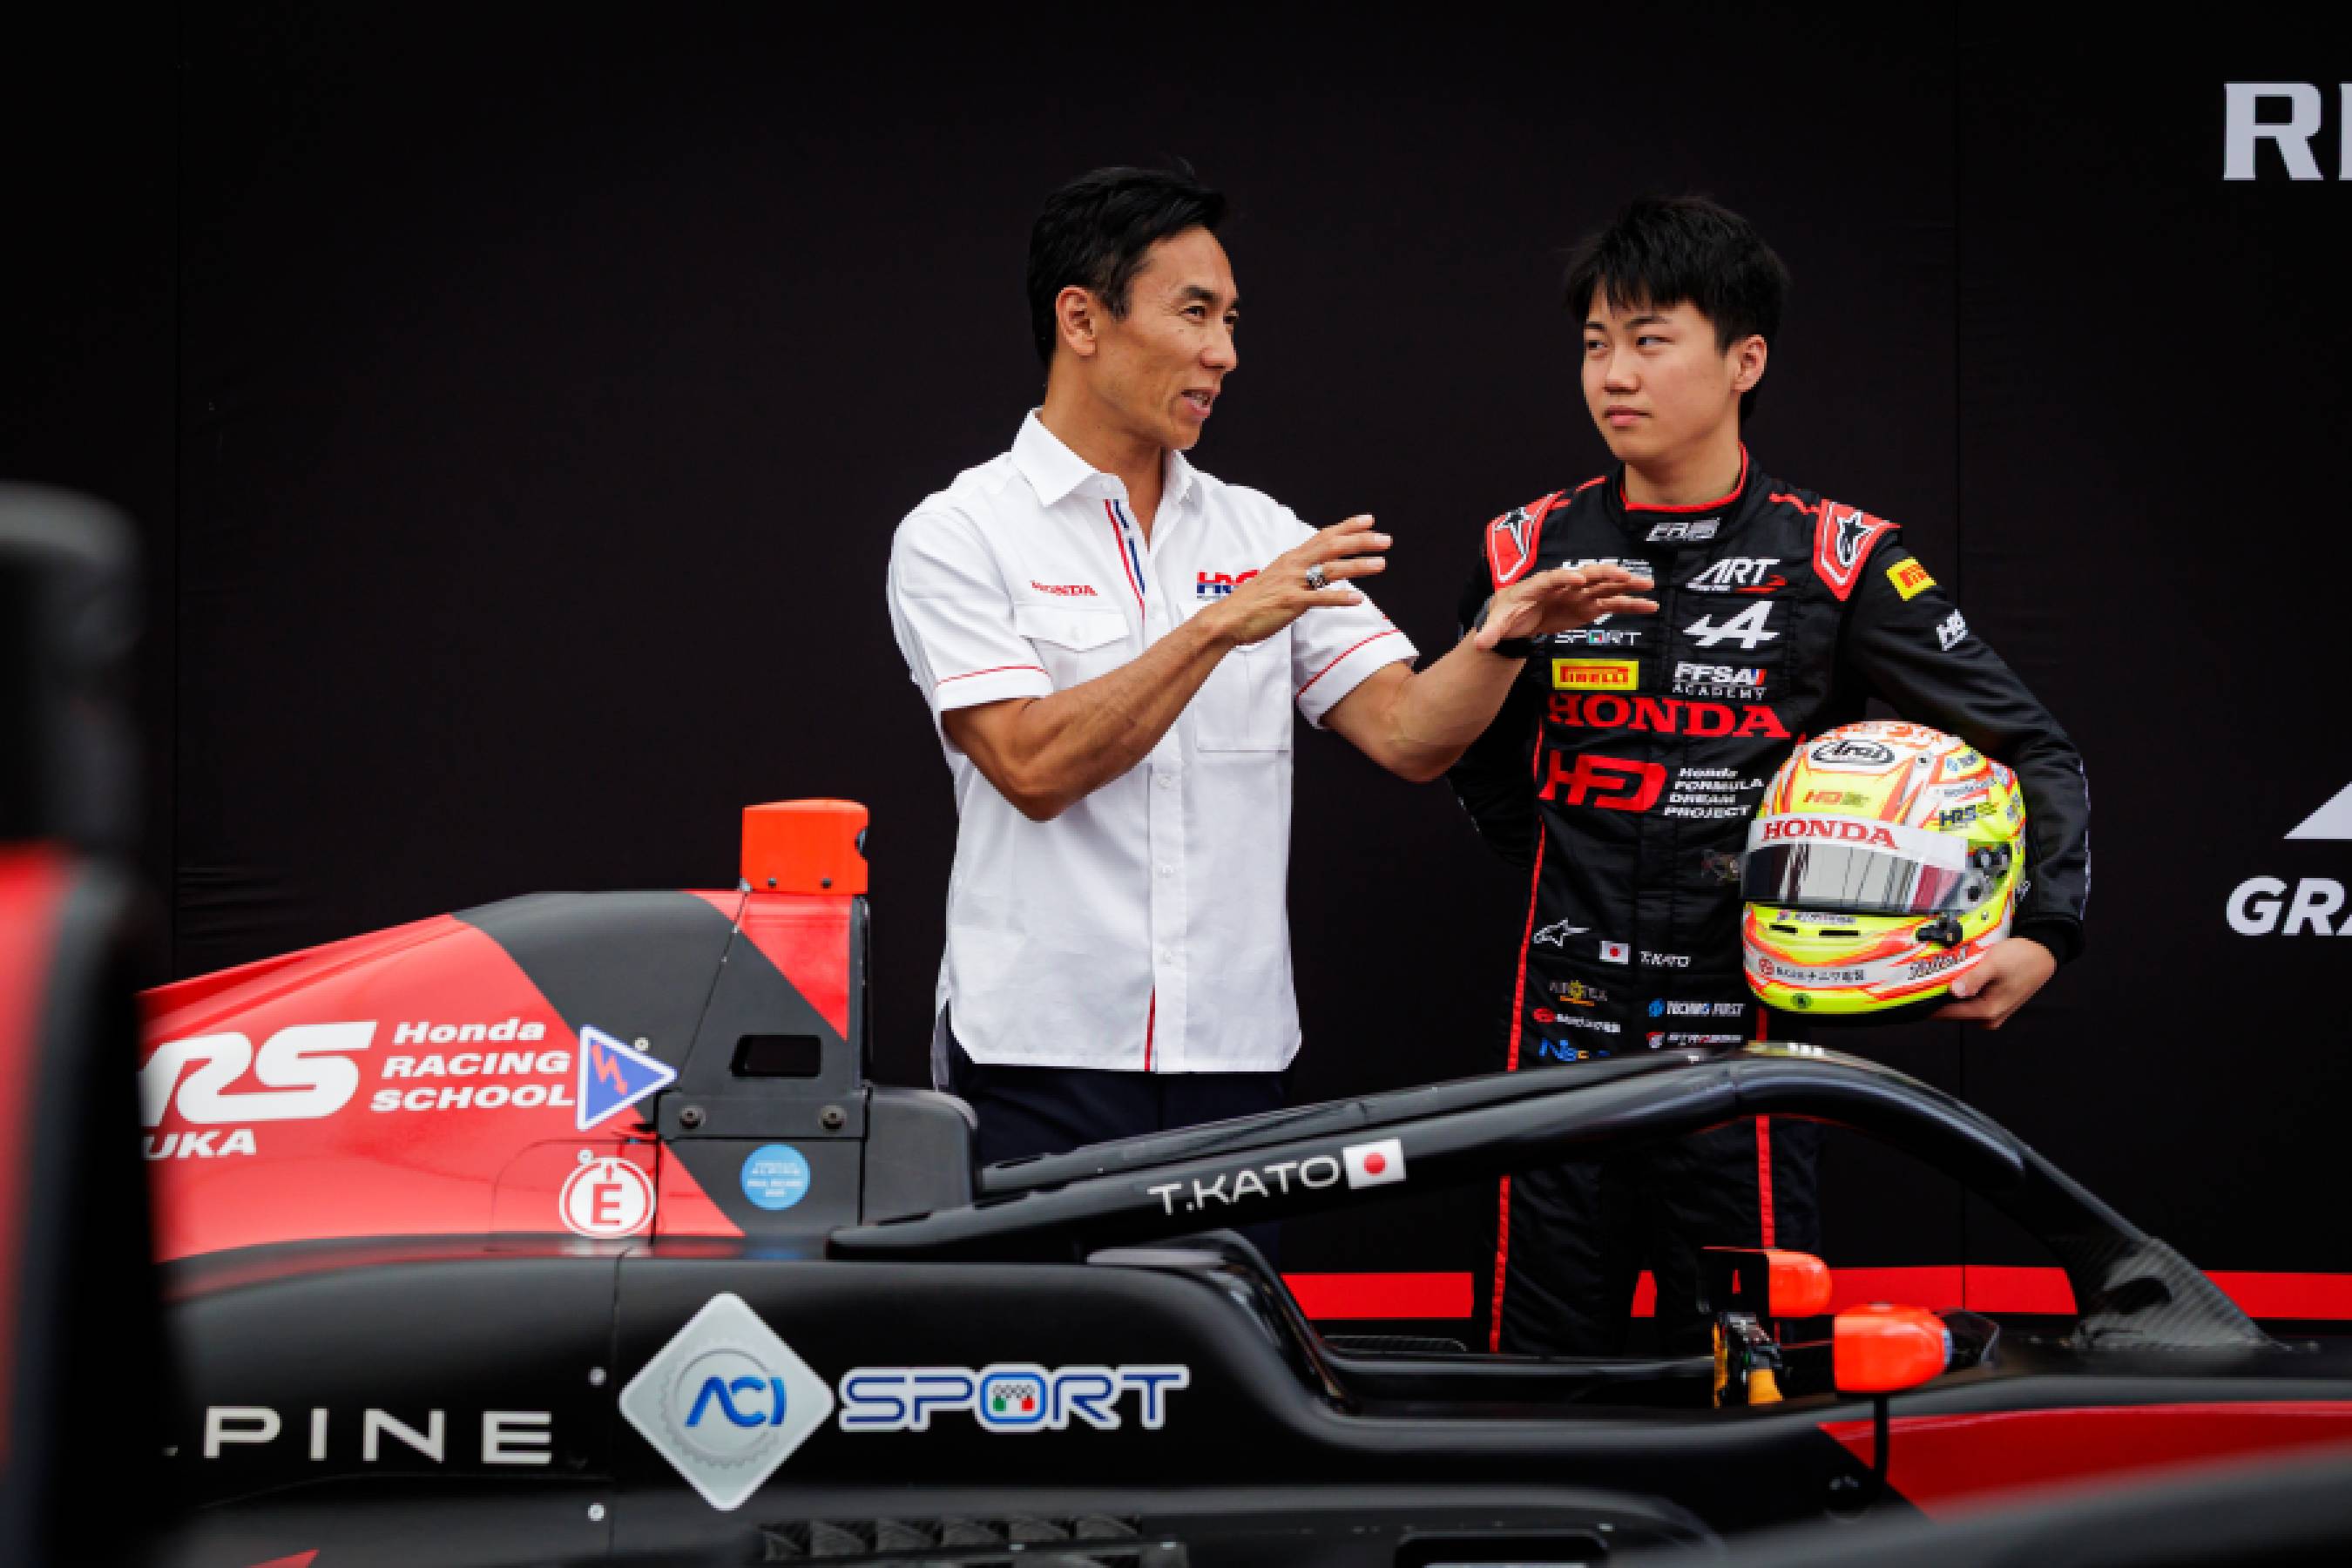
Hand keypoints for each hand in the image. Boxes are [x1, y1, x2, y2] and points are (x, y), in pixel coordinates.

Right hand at [1203, 514, 1388, 647]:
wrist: (1228, 618)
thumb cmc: (1252, 601)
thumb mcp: (1275, 578)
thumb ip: (1296, 572)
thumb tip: (1315, 571)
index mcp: (1291, 558)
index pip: (1324, 536)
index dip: (1348, 527)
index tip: (1369, 520)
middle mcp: (1294, 565)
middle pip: (1333, 546)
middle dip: (1362, 541)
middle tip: (1385, 540)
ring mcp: (1292, 583)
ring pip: (1331, 569)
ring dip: (1358, 566)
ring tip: (1381, 564)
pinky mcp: (1290, 603)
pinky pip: (1320, 598)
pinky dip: (1340, 598)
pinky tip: (1358, 599)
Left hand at [1474, 563, 1657, 648]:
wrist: (1515, 615)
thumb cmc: (1506, 613)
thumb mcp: (1497, 623)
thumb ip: (1491, 633)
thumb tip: (1480, 644)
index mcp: (1539, 585)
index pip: (1553, 578)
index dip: (1564, 577)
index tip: (1577, 579)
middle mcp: (1562, 585)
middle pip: (1585, 575)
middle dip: (1604, 574)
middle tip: (1623, 575)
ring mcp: (1578, 594)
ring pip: (1604, 587)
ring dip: (1625, 586)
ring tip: (1648, 587)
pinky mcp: (1588, 606)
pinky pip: (1611, 603)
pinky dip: (1629, 604)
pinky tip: (1649, 606)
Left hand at [1931, 937, 2054, 1028]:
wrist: (2042, 952)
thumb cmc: (2022, 958)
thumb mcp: (1993, 964)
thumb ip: (1973, 979)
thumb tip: (1954, 991)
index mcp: (1988, 1011)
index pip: (1946, 1014)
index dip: (1928, 1002)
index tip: (1912, 993)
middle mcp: (1989, 1017)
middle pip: (1951, 1010)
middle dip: (1940, 994)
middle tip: (1929, 975)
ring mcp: (1990, 1012)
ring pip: (1959, 1004)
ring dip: (1950, 990)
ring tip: (1947, 971)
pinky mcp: (1992, 1004)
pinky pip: (1968, 999)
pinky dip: (1961, 988)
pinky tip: (1961, 974)